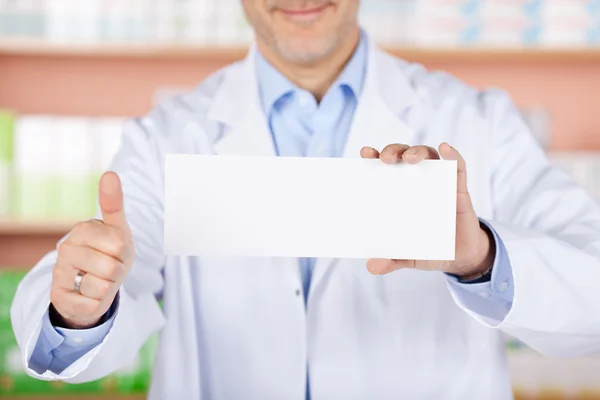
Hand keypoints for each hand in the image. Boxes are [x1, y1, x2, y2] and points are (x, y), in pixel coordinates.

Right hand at [50, 172, 134, 328]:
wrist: (92, 287)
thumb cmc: (110, 255)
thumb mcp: (119, 230)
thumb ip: (114, 203)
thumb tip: (110, 173)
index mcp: (84, 228)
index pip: (119, 243)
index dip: (126, 252)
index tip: (118, 250)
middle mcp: (67, 247)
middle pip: (114, 265)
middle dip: (119, 270)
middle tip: (111, 268)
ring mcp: (60, 271)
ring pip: (103, 284)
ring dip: (109, 286)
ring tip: (100, 280)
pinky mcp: (58, 295)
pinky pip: (93, 302)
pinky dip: (98, 302)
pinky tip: (88, 295)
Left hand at [360, 143, 494, 278]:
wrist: (461, 256)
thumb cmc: (431, 248)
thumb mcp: (409, 256)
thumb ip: (392, 259)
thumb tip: (371, 267)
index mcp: (400, 193)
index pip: (385, 168)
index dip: (374, 157)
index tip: (365, 152)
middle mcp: (417, 182)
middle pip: (403, 155)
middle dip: (393, 151)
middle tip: (386, 159)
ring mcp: (439, 182)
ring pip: (427, 155)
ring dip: (417, 151)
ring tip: (409, 159)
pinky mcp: (459, 188)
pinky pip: (457, 166)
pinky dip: (452, 155)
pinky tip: (445, 149)